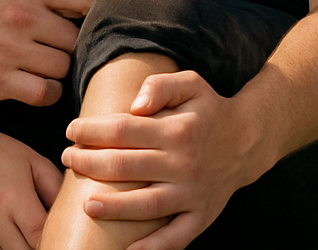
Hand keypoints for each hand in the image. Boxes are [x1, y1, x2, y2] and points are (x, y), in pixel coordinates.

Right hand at [0, 0, 95, 105]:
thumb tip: (87, 9)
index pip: (87, 1)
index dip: (95, 18)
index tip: (91, 30)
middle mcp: (22, 15)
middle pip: (76, 41)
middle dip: (69, 52)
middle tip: (53, 57)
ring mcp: (9, 49)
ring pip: (62, 68)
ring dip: (56, 75)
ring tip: (39, 72)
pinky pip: (44, 93)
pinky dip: (46, 95)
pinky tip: (35, 90)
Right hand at [0, 125, 63, 249]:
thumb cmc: (1, 154)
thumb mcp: (35, 163)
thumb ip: (56, 190)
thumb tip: (74, 217)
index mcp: (14, 196)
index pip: (40, 236)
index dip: (53, 242)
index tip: (60, 239)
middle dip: (35, 249)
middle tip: (41, 241)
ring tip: (21, 241)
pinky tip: (1, 246)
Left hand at [60, 71, 258, 249]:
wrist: (249, 139)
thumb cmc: (210, 110)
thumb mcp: (191, 83)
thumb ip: (160, 86)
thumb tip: (134, 106)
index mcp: (178, 130)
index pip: (123, 129)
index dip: (91, 130)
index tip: (71, 130)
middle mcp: (184, 163)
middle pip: (126, 166)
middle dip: (89, 162)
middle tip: (67, 158)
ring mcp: (192, 193)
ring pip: (145, 205)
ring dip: (112, 206)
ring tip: (86, 203)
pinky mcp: (201, 216)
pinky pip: (175, 238)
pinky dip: (152, 248)